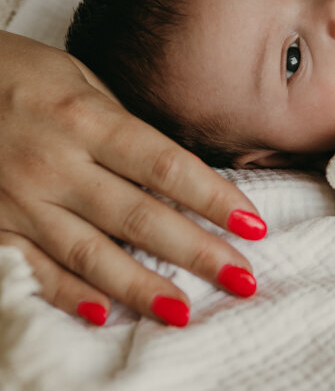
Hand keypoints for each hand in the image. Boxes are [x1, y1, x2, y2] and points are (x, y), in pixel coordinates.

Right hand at [0, 32, 266, 326]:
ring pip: (92, 254)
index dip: (214, 198)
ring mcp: (21, 201)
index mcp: (86, 119)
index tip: (254, 224)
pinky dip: (70, 296)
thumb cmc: (18, 73)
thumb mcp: (77, 79)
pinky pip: (36, 271)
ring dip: (142, 288)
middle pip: (140, 217)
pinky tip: (104, 316)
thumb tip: (173, 172)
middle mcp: (56, 164)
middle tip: (243, 280)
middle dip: (197, 252)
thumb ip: (121, 126)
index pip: (165, 166)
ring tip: (185, 313)